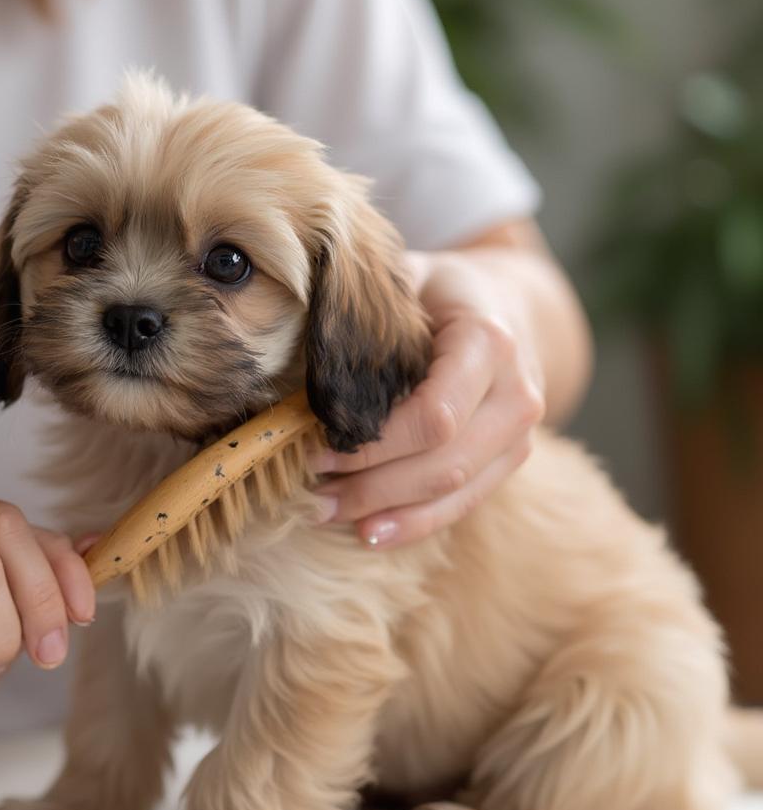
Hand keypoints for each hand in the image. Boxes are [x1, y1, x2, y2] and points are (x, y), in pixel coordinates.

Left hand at [312, 251, 544, 546]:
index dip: (373, 444)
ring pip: (454, 492)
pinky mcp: (511, 460)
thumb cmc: (440, 291)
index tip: (314, 448)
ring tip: (324, 513)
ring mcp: (521, 434)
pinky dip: (414, 523)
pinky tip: (369, 532)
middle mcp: (517, 394)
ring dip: (385, 511)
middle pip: (443, 464)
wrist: (511, 305)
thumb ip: (364, 308)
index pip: (433, 416)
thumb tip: (289, 341)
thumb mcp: (406, 277)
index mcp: (489, 342)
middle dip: (370, 486)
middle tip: (308, 491)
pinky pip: (464, 504)